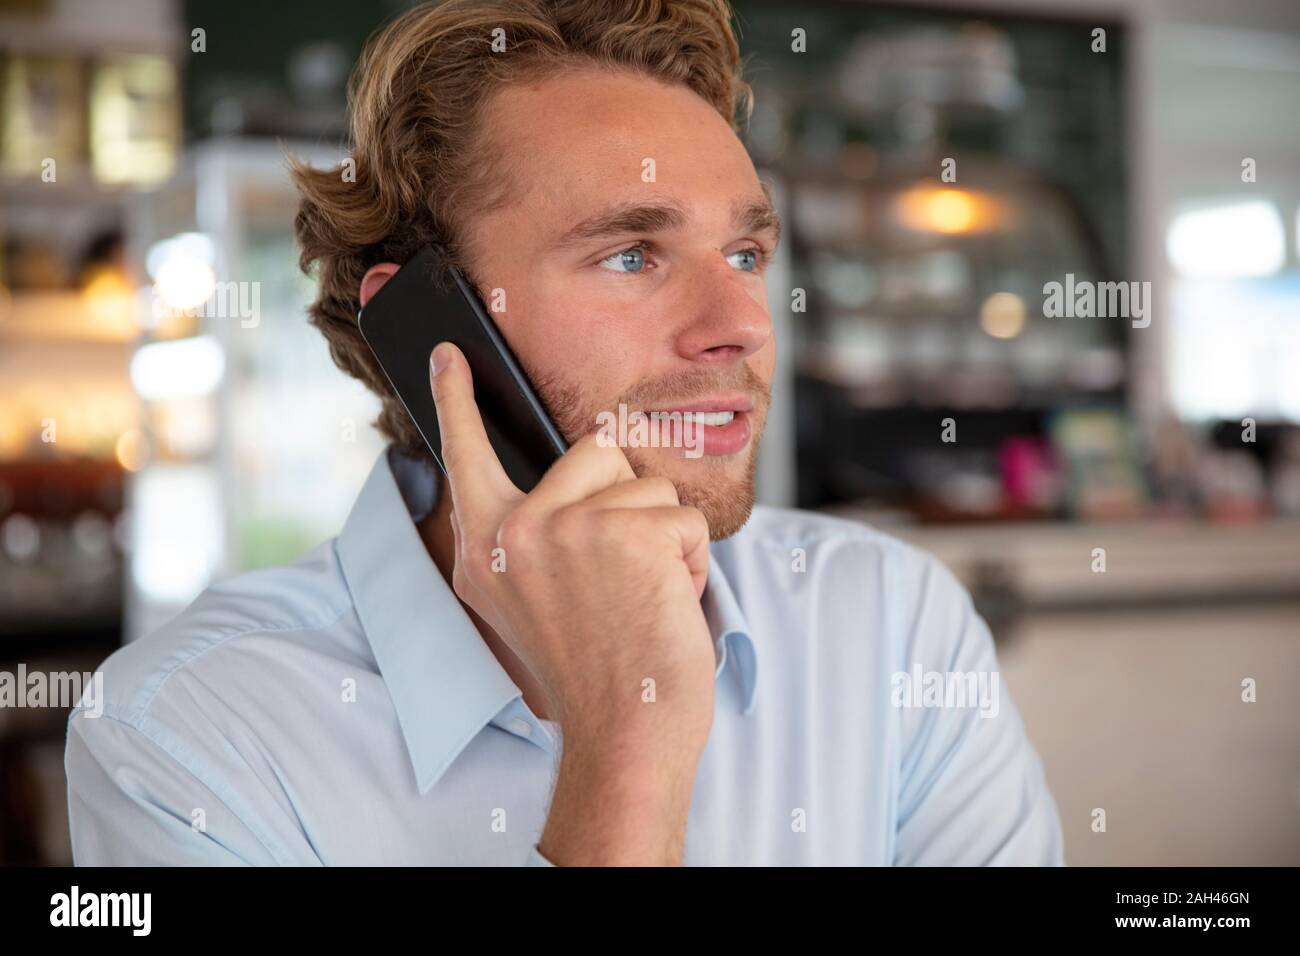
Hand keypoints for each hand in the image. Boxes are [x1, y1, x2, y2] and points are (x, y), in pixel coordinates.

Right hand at [429, 342, 715, 863]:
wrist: (623, 735)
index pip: (467, 456)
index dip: (456, 399)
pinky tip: (665, 608)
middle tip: (620, 577)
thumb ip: (540, 535)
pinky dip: (692, 563)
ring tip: (642, 597)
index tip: (449, 352)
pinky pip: (685, 520)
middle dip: (630, 502)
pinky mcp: (622, 535)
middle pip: (596, 451)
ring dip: (665, 537)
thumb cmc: (594, 671)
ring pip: (648, 484)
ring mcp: (563, 529)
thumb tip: (589, 470)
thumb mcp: (537, 601)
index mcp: (485, 550)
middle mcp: (512, 532)